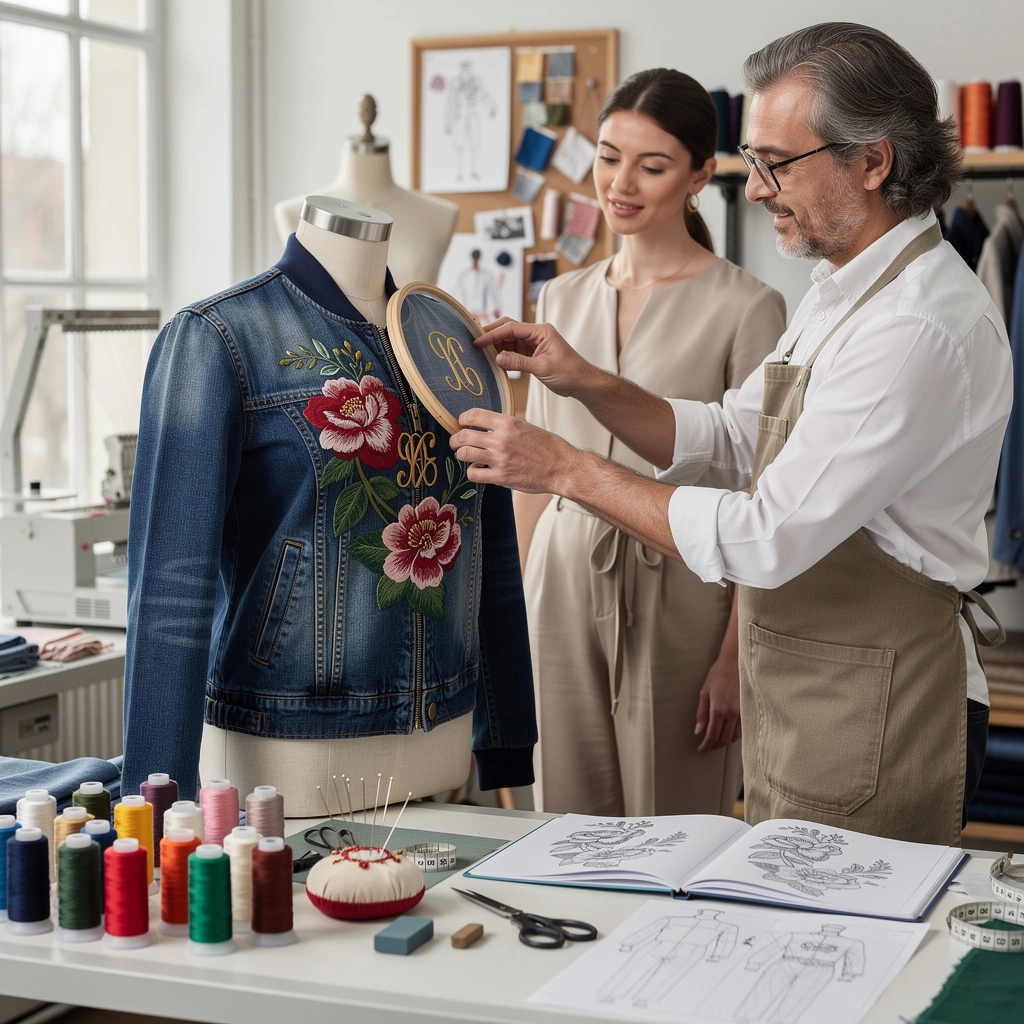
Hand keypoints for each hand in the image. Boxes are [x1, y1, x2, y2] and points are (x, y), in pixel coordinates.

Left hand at [450, 408, 574, 493]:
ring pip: (464, 454)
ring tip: (465, 455)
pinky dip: (472, 471)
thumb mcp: (527, 426)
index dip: (462, 419)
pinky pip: (473, 474)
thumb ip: (506, 426)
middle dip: (455, 439)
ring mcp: (500, 459)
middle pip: (464, 436)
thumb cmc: (549, 447)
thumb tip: (488, 426)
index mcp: (508, 423)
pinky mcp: (501, 477)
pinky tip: (478, 469)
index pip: (473, 416)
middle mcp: (501, 440)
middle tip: (455, 442)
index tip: (461, 423)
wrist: (562, 467)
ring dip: (461, 454)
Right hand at [475, 318, 592, 397]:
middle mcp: (536, 334)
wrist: (582, 383)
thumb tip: (498, 357)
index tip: (478, 341)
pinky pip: (513, 352)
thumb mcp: (543, 368)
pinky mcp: (532, 355)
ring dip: (496, 346)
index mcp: (541, 331)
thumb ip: (519, 362)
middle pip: (508, 329)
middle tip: (474, 342)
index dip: (492, 333)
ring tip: (482, 354)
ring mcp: (533, 344)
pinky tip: (494, 361)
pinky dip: (503, 356)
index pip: (511, 328)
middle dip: (491, 334)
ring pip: (509, 340)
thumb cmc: (570, 372)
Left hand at [695, 652, 740, 752]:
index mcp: (719, 709)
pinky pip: (742, 729)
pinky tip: (727, 732)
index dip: (706, 745)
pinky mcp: (749, 710)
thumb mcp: (704, 693)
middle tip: (707, 746)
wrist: (736, 663)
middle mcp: (732, 713)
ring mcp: (743, 712)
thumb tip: (698, 731)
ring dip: (724, 742)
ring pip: (734, 737)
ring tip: (716, 741)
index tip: (701, 749)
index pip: (712, 735)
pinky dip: (734, 735)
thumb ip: (701, 714)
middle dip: (714, 746)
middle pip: (724, 739)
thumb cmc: (719, 675)